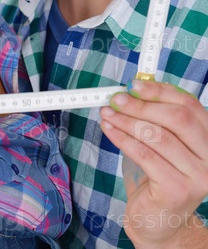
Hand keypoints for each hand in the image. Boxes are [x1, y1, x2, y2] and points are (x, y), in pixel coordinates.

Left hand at [100, 80, 207, 247]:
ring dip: (127, 121)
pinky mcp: (177, 190)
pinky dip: (123, 139)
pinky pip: (145, 155)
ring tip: (107, 113)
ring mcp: (197, 176)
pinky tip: (109, 130)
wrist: (160, 221)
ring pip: (158, 136)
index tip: (134, 85)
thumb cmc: (160, 175)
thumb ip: (156, 116)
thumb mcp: (164, 142)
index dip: (160, 90)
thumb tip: (131, 90)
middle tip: (117, 99)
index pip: (189, 104)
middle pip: (177, 118)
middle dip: (142, 105)